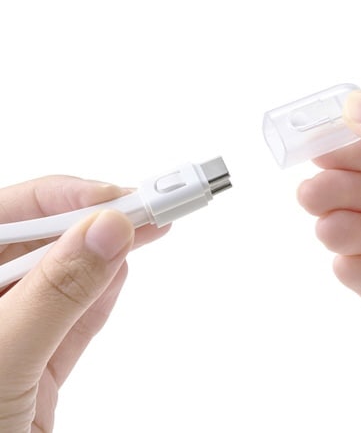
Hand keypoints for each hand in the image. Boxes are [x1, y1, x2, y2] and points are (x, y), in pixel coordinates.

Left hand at [0, 176, 168, 430]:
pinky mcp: (37, 360)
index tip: (116, 199)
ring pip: (65, 274)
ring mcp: (10, 329)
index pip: (5, 212)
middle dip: (95, 219)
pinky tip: (123, 267)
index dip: (62, 196)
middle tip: (148, 206)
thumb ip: (55, 294)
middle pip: (41, 239)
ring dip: (108, 250)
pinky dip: (103, 291)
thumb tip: (106, 231)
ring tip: (148, 226)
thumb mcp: (1, 362)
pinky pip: (74, 314)